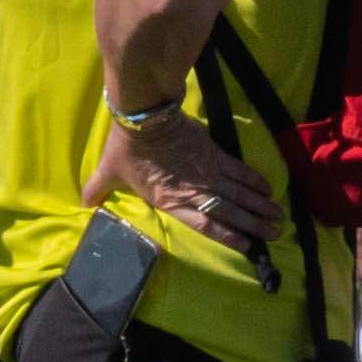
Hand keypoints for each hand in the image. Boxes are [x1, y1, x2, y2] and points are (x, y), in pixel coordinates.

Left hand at [94, 110, 273, 258]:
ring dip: (260, 205)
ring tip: (278, 217)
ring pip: (240, 192)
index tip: (247, 246)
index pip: (205, 225)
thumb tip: (82, 202)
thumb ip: (97, 189)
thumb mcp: (108, 171)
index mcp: (170, 200)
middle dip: (254, 224)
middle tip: (274, 234)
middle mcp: (194, 190)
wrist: (144, 114)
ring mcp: (207, 171)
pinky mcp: (214, 152)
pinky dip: (255, 180)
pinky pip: (239, 169)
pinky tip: (268, 189)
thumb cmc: (126, 146)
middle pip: (230, 211)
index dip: (228, 236)